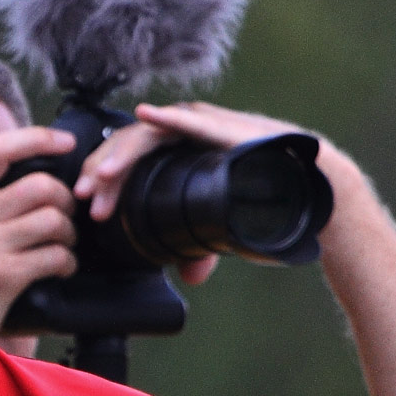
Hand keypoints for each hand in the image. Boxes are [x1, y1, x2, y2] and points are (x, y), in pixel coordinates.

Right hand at [0, 126, 78, 342]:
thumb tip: (30, 186)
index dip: (38, 138)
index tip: (66, 142)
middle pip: (40, 184)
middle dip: (66, 199)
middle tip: (68, 215)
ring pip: (52, 219)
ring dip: (69, 233)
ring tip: (65, 245)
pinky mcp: (2, 276)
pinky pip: (54, 256)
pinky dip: (67, 262)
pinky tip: (61, 269)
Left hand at [72, 101, 372, 284]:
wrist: (312, 197)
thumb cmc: (269, 207)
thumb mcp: (223, 229)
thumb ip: (200, 250)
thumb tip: (187, 276)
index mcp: (178, 158)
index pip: (129, 163)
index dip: (105, 181)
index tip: (86, 206)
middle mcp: (185, 138)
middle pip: (130, 148)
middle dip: (102, 172)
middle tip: (83, 198)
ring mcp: (203, 128)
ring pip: (149, 135)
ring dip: (122, 156)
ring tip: (102, 179)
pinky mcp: (223, 127)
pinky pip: (188, 119)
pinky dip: (165, 118)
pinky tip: (145, 118)